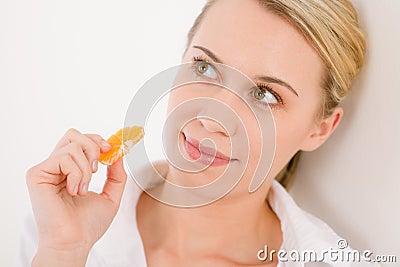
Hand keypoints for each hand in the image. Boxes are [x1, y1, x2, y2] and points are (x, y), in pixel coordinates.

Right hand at [25, 128, 126, 264]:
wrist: (75, 242)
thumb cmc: (89, 224)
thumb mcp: (111, 195)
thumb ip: (116, 173)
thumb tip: (118, 152)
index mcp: (70, 170)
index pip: (81, 141)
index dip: (97, 140)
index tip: (110, 149)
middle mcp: (57, 167)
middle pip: (73, 135)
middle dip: (93, 146)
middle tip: (99, 167)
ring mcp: (46, 170)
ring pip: (72, 145)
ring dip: (87, 168)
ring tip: (83, 189)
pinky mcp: (37, 174)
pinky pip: (64, 158)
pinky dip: (77, 173)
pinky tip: (74, 191)